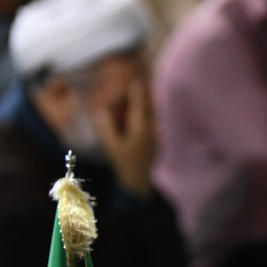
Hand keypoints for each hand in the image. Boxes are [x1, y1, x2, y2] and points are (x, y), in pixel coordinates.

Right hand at [95, 76, 155, 197]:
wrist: (145, 185)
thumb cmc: (128, 166)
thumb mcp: (113, 147)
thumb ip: (107, 127)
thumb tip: (100, 110)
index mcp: (143, 128)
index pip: (141, 104)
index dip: (138, 91)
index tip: (136, 80)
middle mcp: (156, 128)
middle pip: (153, 106)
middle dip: (147, 95)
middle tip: (142, 85)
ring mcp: (163, 134)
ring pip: (158, 114)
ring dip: (152, 104)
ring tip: (146, 97)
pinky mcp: (165, 140)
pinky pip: (160, 122)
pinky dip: (155, 115)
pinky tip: (149, 115)